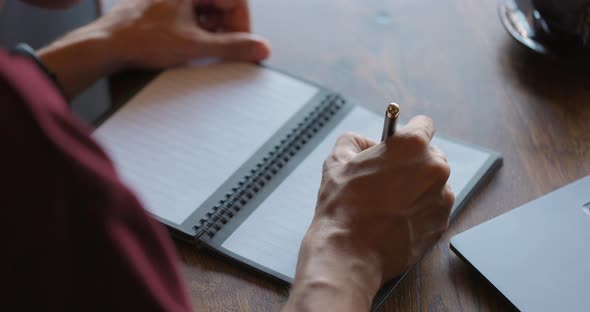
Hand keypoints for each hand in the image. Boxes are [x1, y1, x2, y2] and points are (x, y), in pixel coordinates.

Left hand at [38, 0, 269, 98]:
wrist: (106, 45)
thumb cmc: (139, 38)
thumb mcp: (194, 46)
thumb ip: (231, 48)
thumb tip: (259, 48)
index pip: (235, 1)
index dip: (243, 26)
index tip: (246, 44)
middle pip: (220, 6)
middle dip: (227, 30)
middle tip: (227, 51)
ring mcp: (173, 1)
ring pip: (206, 13)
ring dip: (213, 34)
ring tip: (205, 51)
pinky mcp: (164, 10)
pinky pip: (191, 18)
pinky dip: (198, 34)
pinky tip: (192, 49)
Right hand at [284, 116, 454, 311]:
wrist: (350, 252)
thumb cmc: (343, 206)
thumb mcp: (337, 161)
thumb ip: (353, 141)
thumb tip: (363, 144)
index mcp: (413, 145)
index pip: (424, 124)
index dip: (408, 131)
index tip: (400, 142)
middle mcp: (435, 168)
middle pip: (431, 156)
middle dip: (413, 163)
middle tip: (387, 177)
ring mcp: (442, 198)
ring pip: (433, 184)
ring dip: (417, 188)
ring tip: (388, 203)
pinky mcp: (441, 224)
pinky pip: (433, 209)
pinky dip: (419, 211)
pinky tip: (395, 219)